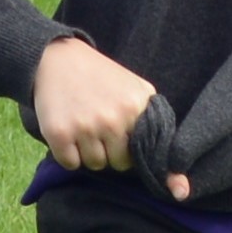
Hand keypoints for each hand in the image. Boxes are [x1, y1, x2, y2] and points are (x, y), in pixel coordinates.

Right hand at [29, 33, 157, 176]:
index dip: (130, 148)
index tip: (121, 137)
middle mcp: (112, 119)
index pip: (141, 154)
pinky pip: (70, 163)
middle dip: (109, 152)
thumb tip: (172, 174)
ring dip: (88, 152)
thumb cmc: (101, 77)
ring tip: (83, 128)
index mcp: (134, 107)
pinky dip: (68, 154)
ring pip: (94, 164)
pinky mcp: (59, 133)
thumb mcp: (136, 88)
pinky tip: (68, 132)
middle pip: (117, 163)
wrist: (58, 58)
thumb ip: (153, 119)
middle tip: (98, 129)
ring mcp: (85, 127)